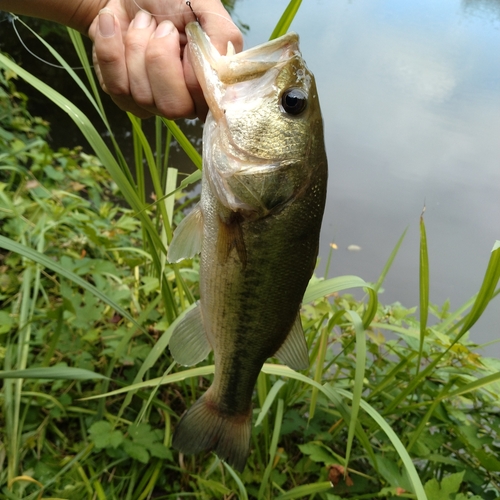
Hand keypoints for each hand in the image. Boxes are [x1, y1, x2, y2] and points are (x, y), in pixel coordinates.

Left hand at [87, 0, 241, 119]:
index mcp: (209, 86)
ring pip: (142, 95)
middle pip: (173, 106)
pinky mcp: (123, 98)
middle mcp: (184, 103)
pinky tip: (115, 25)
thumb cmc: (171, 1)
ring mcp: (152, 105)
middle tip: (162, 27)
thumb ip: (221, 37)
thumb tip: (222, 72)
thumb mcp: (204, 8)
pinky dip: (111, 46)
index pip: (205, 100)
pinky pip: (115, 86)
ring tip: (142, 22)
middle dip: (160, 57)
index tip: (186, 34)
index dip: (192, 68)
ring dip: (137, 45)